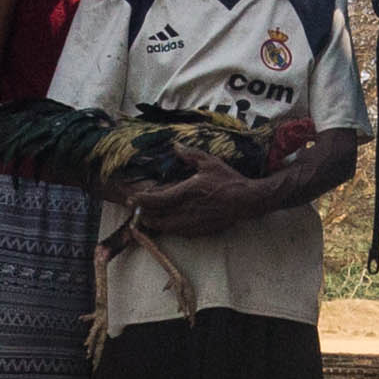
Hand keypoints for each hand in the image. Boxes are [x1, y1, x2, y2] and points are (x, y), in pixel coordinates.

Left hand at [129, 150, 265, 236]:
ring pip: (167, 228)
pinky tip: (167, 225)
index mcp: (187, 192)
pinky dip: (169, 229)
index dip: (142, 200)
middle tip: (136, 211)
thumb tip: (176, 146)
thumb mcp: (209, 162)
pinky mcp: (201, 231)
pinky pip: (179, 233)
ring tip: (147, 219)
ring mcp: (193, 223)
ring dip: (155, 224)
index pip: (158, 199)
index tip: (132, 199)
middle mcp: (187, 210)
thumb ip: (190, 155)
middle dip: (144, 215)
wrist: (246, 201)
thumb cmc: (229, 180)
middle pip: (158, 217)